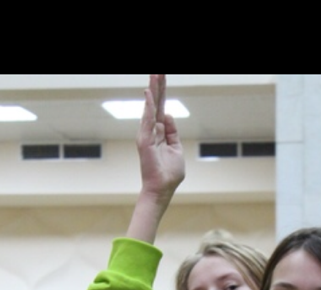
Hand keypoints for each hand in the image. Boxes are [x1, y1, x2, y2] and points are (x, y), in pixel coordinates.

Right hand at [138, 74, 184, 204]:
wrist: (162, 189)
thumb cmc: (169, 173)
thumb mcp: (176, 148)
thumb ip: (173, 132)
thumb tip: (168, 115)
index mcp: (160, 132)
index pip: (162, 107)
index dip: (163, 93)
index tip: (162, 76)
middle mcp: (152, 130)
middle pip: (156, 103)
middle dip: (157, 85)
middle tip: (158, 69)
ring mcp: (147, 134)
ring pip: (151, 107)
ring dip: (152, 90)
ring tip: (154, 73)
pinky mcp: (144, 140)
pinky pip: (147, 119)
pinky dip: (148, 106)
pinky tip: (149, 93)